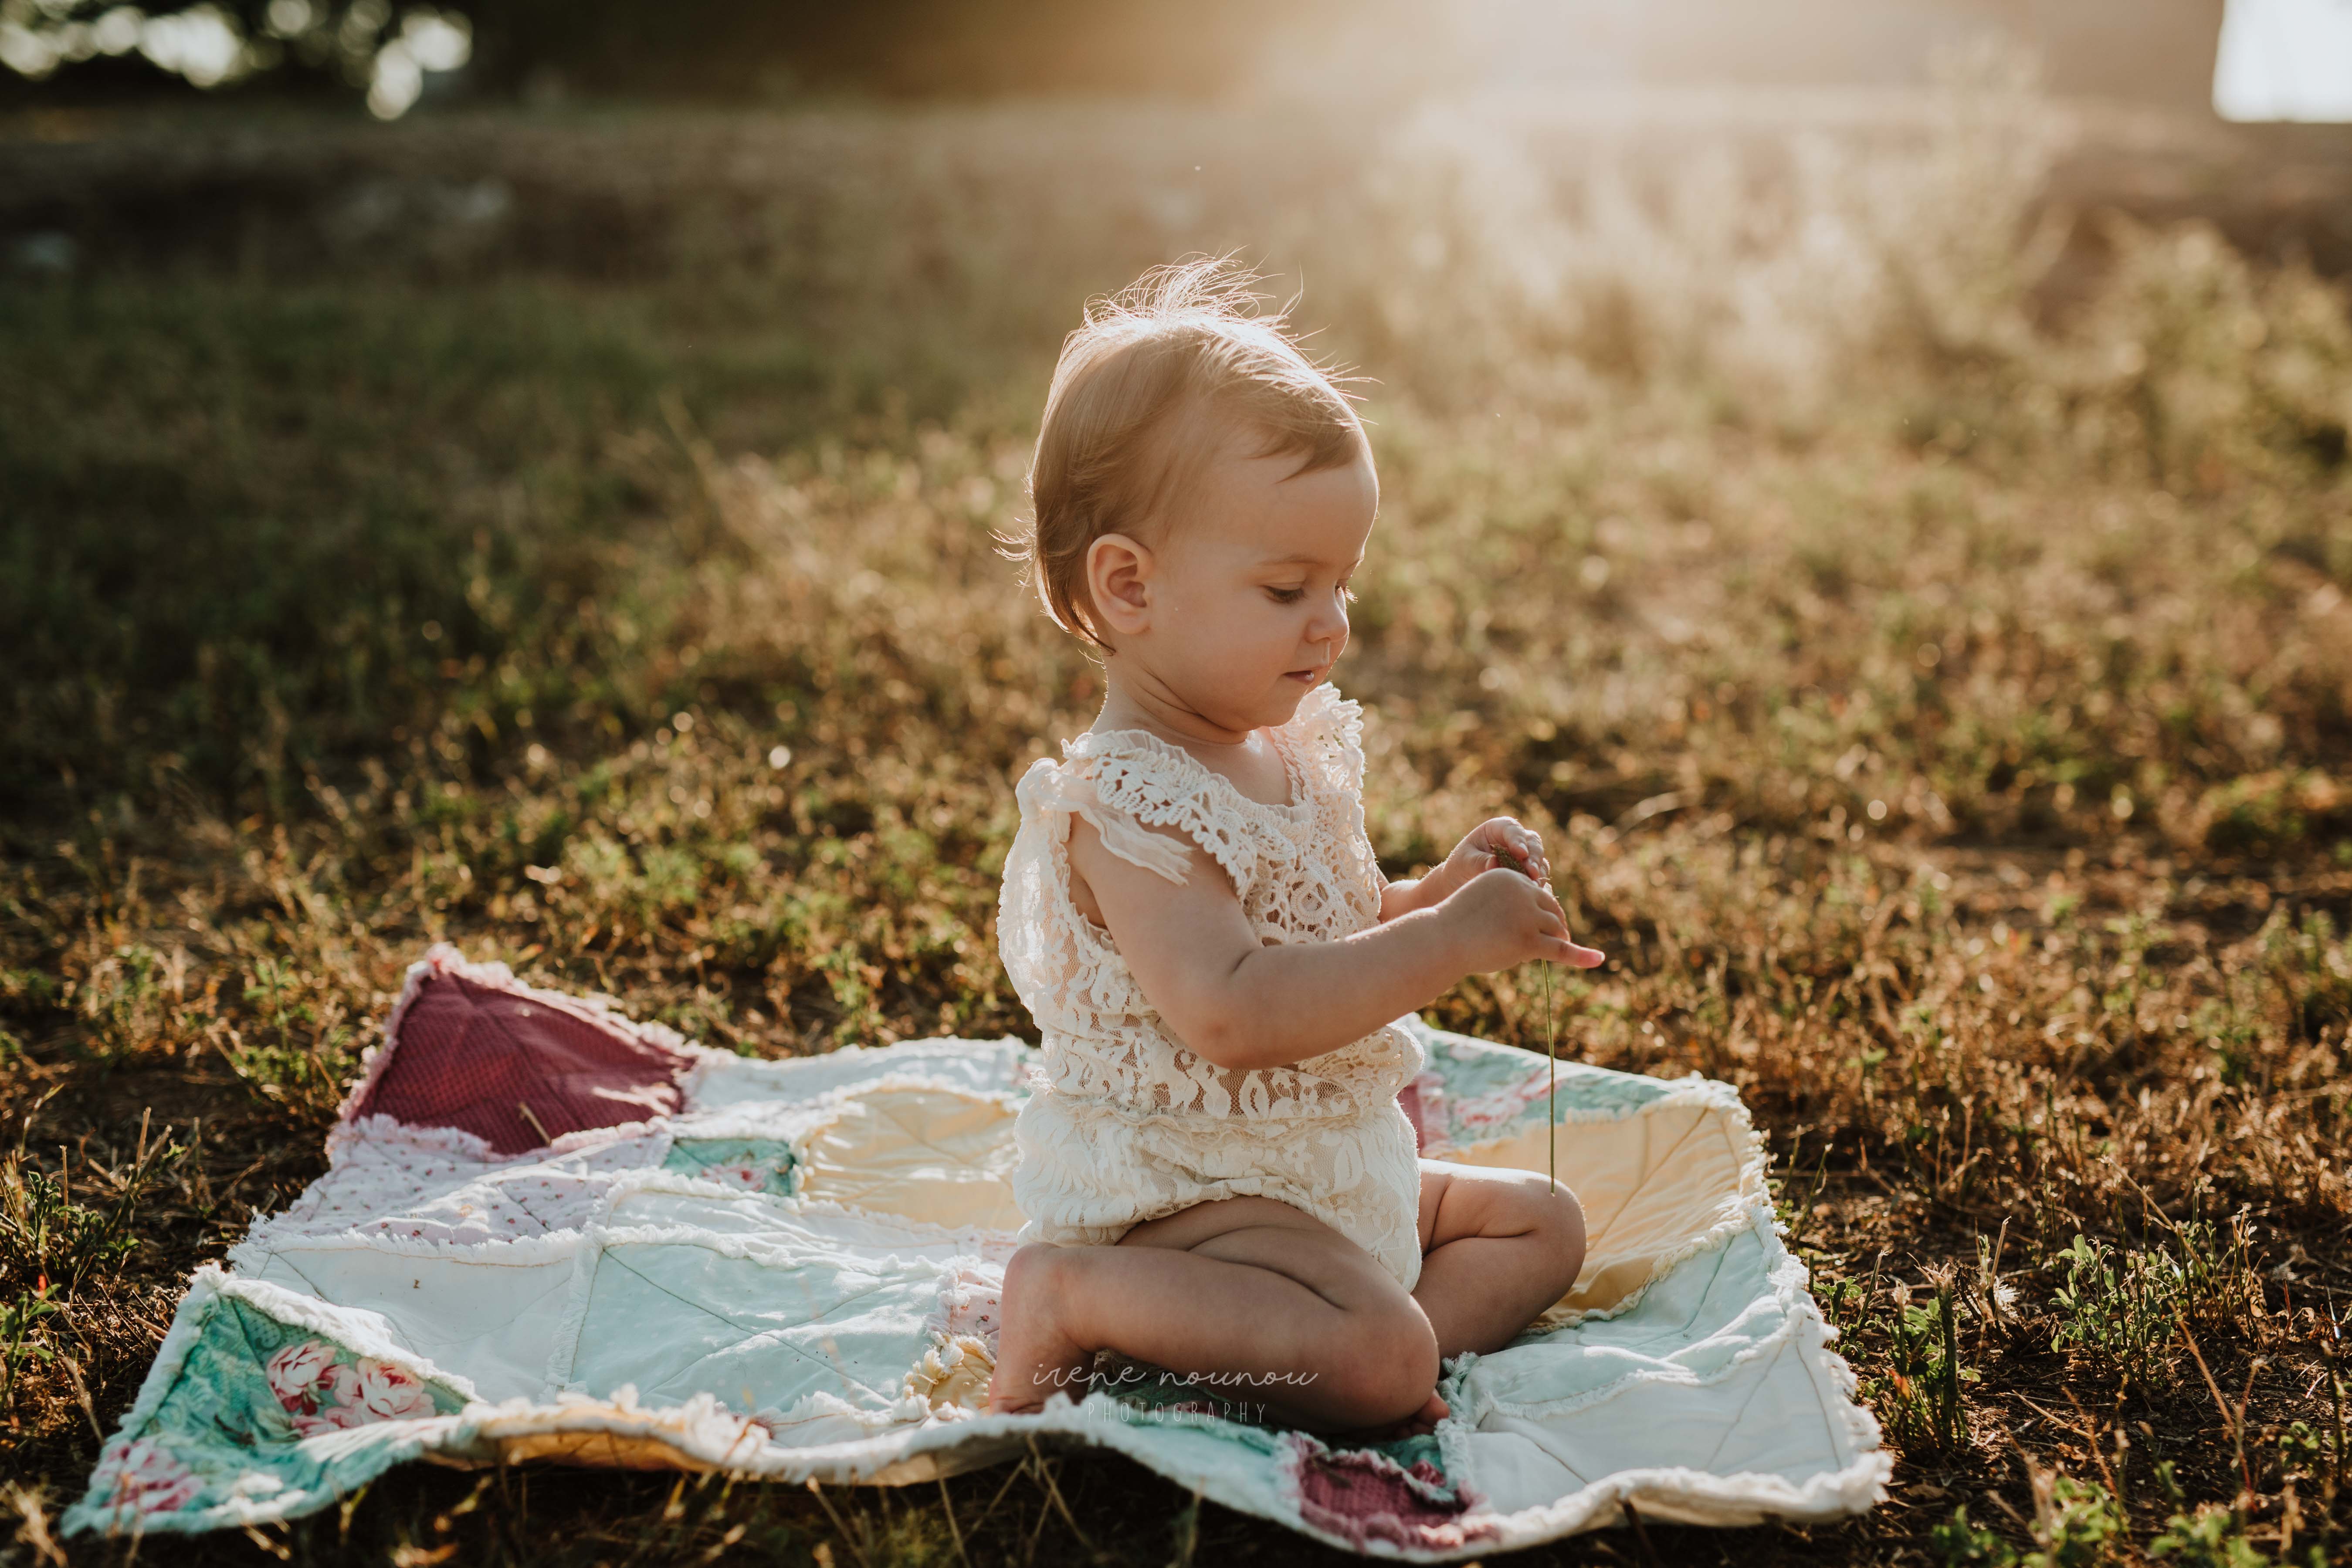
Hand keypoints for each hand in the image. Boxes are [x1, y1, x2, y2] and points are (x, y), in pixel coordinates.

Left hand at [1438, 817, 1551, 893]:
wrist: (1461, 883)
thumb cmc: (1460, 866)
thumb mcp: (1464, 862)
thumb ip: (1479, 861)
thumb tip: (1494, 863)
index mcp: (1497, 829)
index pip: (1511, 829)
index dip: (1518, 840)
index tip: (1520, 853)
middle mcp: (1515, 840)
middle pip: (1532, 843)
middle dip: (1533, 857)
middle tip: (1531, 872)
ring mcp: (1524, 857)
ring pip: (1539, 860)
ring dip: (1538, 873)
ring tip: (1533, 886)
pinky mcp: (1528, 873)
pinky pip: (1539, 877)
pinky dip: (1538, 884)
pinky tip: (1534, 893)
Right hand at [1440, 866, 1605, 972]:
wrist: (1439, 942)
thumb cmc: (1456, 925)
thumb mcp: (1485, 904)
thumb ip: (1510, 904)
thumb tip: (1540, 913)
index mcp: (1511, 877)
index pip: (1538, 895)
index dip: (1538, 914)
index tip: (1532, 926)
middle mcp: (1522, 891)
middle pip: (1552, 911)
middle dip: (1551, 928)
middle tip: (1543, 944)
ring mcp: (1527, 916)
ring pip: (1556, 930)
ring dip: (1549, 943)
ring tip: (1530, 953)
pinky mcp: (1529, 940)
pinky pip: (1562, 950)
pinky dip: (1581, 956)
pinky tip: (1598, 960)